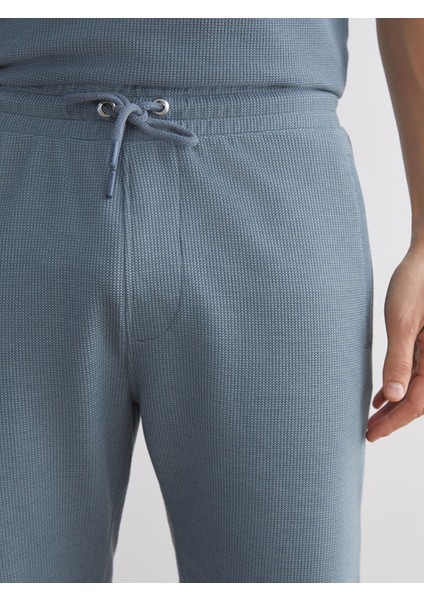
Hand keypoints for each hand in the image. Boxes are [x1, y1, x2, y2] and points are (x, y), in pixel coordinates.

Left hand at [367, 248, 423, 441]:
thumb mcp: (402, 322)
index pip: (417, 402)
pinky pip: (418, 371)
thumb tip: (394, 398)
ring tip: (373, 417)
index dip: (394, 421)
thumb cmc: (416, 283)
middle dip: (395, 418)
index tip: (371, 433)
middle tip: (369, 432)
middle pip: (419, 399)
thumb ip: (399, 360)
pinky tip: (383, 394)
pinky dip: (400, 385)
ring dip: (396, 404)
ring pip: (417, 387)